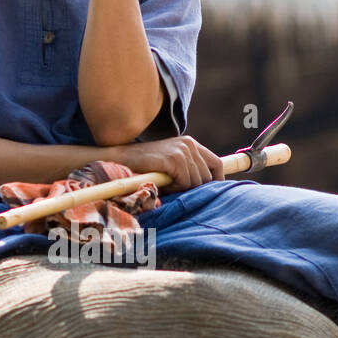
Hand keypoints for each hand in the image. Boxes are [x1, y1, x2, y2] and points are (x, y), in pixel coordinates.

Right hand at [106, 135, 224, 191]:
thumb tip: (208, 191)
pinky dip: (175, 188)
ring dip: (182, 188)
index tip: (209, 193)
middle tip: (173, 187)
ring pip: (197, 181)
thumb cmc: (145, 168)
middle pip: (208, 176)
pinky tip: (162, 182)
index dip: (216, 181)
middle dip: (194, 188)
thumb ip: (188, 172)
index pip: (216, 164)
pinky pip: (185, 182)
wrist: (120, 160)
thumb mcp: (171, 167)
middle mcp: (189, 144)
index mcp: (190, 144)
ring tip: (165, 183)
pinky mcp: (174, 159)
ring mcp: (182, 151)